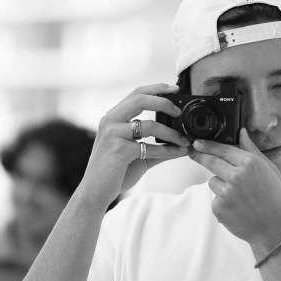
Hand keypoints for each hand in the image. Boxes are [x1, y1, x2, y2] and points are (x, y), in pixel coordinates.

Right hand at [77, 83, 191, 208]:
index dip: (157, 88)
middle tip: (180, 111)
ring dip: (172, 134)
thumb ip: (159, 147)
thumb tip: (183, 143)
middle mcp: (111, 121)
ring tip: (185, 140)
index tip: (174, 88)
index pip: (136, 94)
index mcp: (113, 118)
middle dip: (164, 101)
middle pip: (140, 99)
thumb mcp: (139, 156)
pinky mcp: (119, 151)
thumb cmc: (115, 173)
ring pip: (149, 125)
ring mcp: (113, 135)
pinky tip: (179, 153)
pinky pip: (150, 148)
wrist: (95, 192)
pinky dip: (167, 151)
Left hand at [189, 128, 280, 251]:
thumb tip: (242, 133)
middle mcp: (236, 175)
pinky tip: (237, 208)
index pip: (223, 149)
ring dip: (220, 185)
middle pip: (210, 161)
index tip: (197, 143)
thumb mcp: (271, 170)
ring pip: (212, 181)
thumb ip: (252, 150)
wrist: (275, 230)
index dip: (208, 145)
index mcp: (251, 163)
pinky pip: (215, 198)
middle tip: (193, 153)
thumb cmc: (277, 200)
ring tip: (239, 196)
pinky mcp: (218, 207)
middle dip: (200, 156)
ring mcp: (226, 192)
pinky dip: (222, 202)